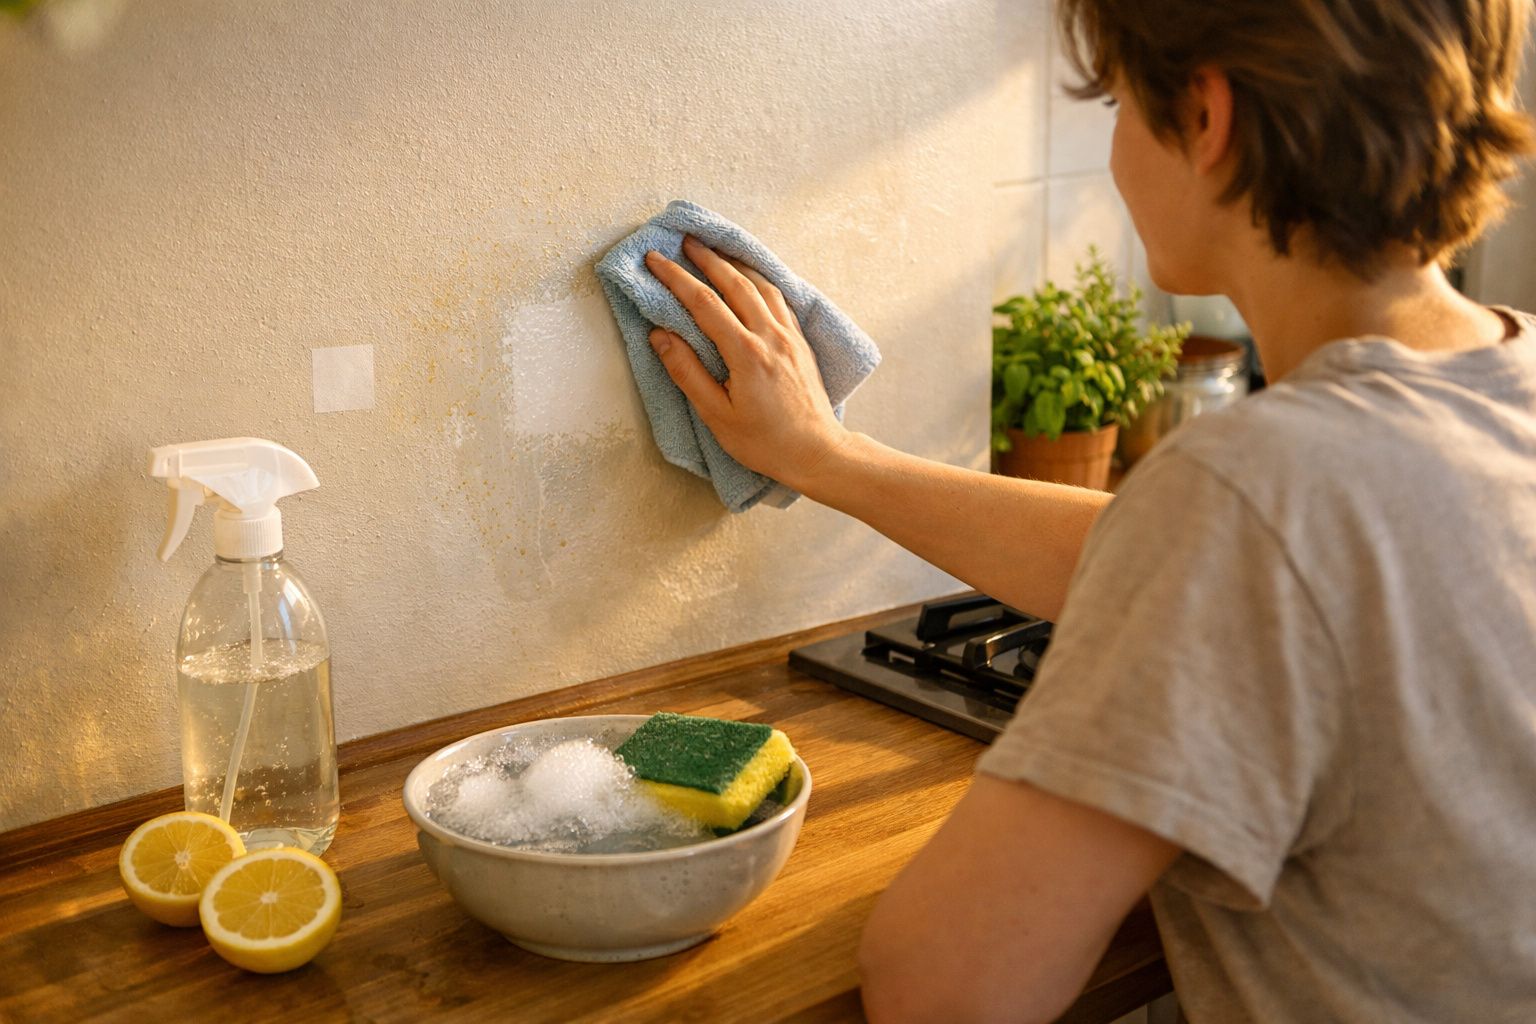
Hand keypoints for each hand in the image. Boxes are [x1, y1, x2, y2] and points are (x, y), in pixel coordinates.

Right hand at [644, 235, 851, 491]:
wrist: (817, 452)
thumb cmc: (765, 442)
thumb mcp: (717, 415)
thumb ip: (687, 373)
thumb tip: (660, 336)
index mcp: (746, 353)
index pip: (704, 303)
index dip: (676, 278)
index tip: (655, 260)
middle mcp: (771, 336)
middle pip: (735, 284)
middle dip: (707, 259)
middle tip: (685, 241)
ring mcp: (790, 336)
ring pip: (761, 286)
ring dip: (736, 265)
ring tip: (716, 252)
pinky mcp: (801, 342)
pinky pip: (779, 299)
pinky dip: (760, 282)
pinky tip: (752, 280)